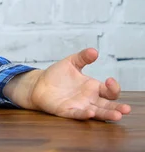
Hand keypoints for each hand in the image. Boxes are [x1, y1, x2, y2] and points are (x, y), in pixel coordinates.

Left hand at [5, 48, 130, 120]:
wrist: (40, 84)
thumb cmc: (58, 75)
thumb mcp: (71, 63)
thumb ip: (83, 57)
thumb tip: (94, 51)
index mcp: (93, 88)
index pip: (109, 91)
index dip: (113, 87)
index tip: (110, 80)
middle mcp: (89, 99)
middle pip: (107, 105)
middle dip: (117, 108)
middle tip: (126, 109)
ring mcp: (79, 106)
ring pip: (97, 112)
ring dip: (106, 114)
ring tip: (117, 116)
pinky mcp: (67, 111)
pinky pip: (77, 114)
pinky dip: (83, 114)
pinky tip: (89, 112)